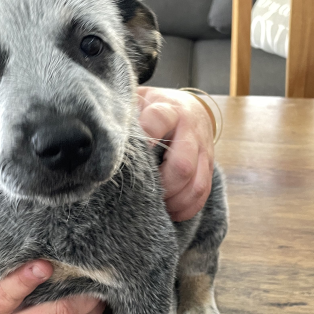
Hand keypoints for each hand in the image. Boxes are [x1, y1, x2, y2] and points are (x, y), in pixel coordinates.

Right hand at [0, 260, 103, 313]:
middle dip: (82, 295)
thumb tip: (30, 253)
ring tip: (101, 288)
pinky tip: (94, 309)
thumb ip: (0, 283)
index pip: (8, 293)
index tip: (44, 264)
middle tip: (95, 276)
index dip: (26, 278)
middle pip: (58, 313)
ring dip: (91, 307)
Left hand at [137, 87, 214, 221]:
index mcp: (169, 110)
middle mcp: (190, 130)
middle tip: (143, 192)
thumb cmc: (153, 109)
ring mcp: (203, 150)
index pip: (159, 120)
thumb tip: (104, 139)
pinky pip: (204, 193)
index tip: (130, 157)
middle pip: (182, 165)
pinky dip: (187, 208)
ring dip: (175, 201)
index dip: (146, 138)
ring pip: (196, 185)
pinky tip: (171, 211)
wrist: (190, 109)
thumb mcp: (139, 102)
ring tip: (156, 205)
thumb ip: (126, 117)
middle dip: (161, 186)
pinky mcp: (209, 167)